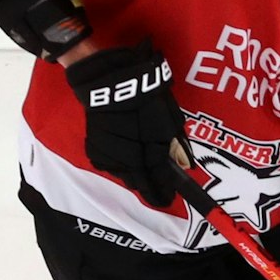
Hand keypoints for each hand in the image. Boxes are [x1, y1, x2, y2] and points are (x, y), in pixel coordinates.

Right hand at [63, 40, 184, 206]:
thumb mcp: (170, 119)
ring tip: (141, 162)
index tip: (168, 198)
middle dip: (148, 184)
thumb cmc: (146, 97)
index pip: (157, 186)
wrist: (109, 81)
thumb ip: (177, 145)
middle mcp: (127, 161)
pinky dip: (118, 161)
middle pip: (139, 184)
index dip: (163, 194)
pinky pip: (109, 163)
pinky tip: (123, 150)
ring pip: (123, 174)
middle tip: (157, 181)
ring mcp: (108, 156)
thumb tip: (185, 165)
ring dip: (133, 172)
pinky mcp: (94, 148)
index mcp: (148, 155)